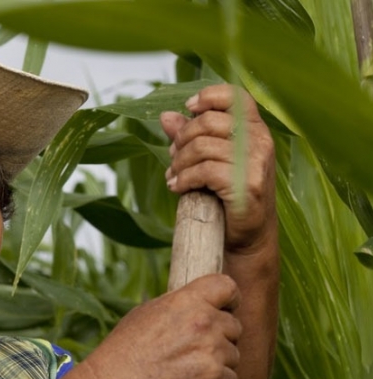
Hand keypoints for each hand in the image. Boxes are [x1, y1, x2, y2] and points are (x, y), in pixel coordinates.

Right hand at [90, 274, 241, 378]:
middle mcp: (204, 321)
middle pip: (234, 326)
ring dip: (218, 364)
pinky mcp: (214, 376)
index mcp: (187, 300)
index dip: (229, 300)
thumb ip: (179, 308)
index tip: (225, 309)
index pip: (227, 287)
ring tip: (188, 371)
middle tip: (196, 351)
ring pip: (233, 355)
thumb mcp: (146, 313)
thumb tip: (196, 307)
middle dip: (221, 338)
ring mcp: (212, 349)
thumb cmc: (124, 350)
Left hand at [160, 84, 275, 253]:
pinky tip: (177, 187)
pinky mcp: (247, 184)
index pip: (235, 96)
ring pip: (201, 147)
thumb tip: (165, 116)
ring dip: (179, 163)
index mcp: (254, 128)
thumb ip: (190, 135)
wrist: (247, 235)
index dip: (208, 97)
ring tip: (174, 176)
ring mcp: (256, 162)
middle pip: (207, 122)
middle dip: (181, 140)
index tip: (189, 109)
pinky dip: (184, 179)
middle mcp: (260, 140)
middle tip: (173, 158)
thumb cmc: (227, 194)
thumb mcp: (210, 159)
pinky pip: (204, 171)